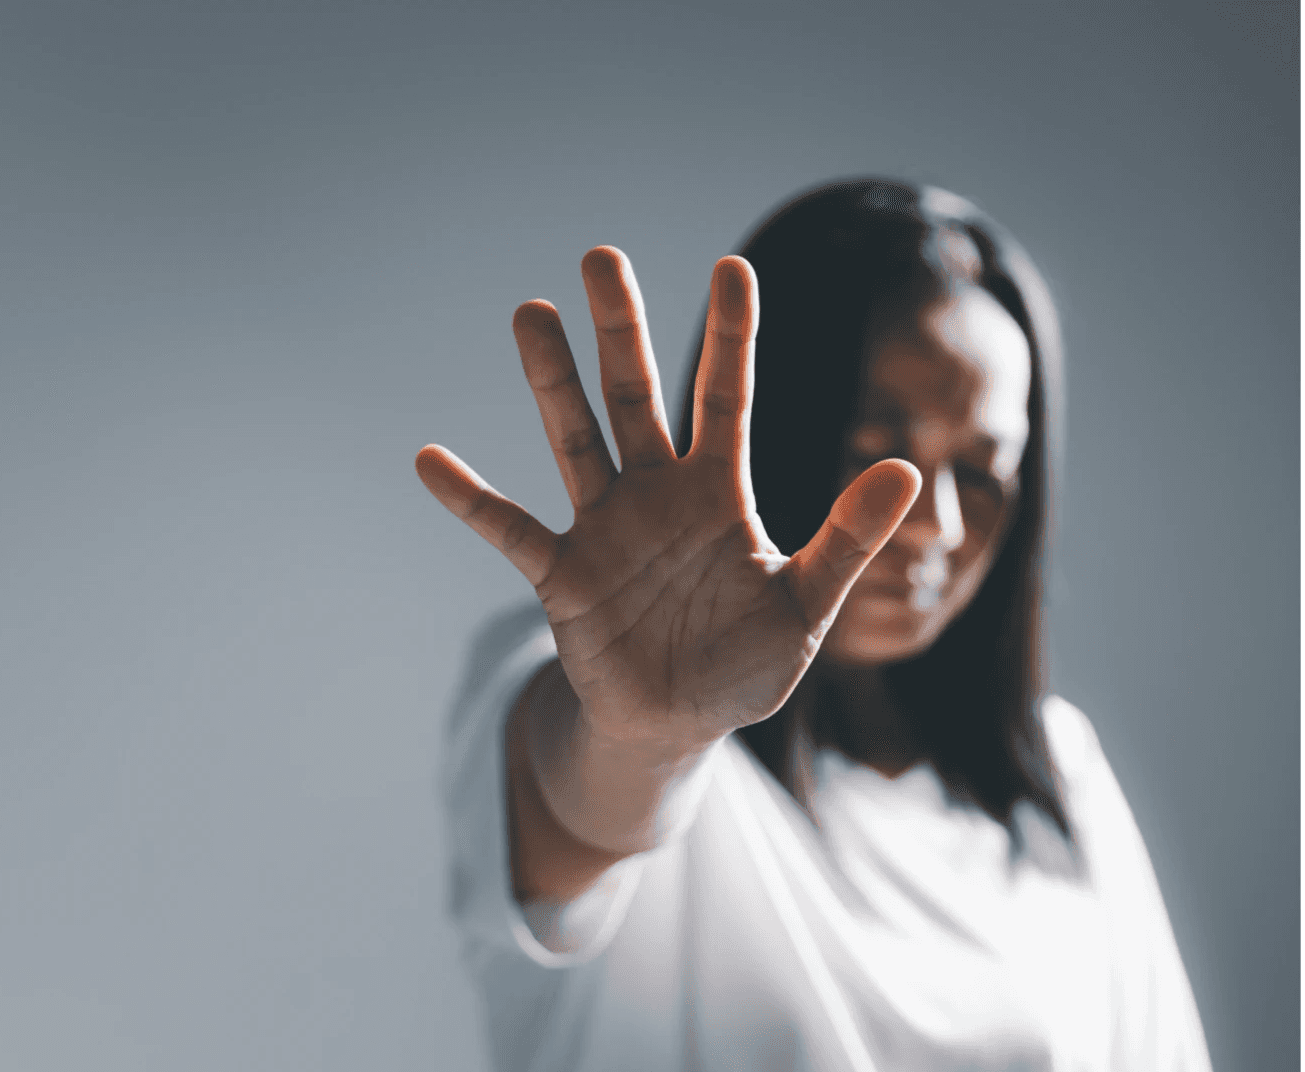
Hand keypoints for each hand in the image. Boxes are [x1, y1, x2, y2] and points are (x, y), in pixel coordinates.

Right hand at [419, 247, 918, 754]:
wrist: (678, 726)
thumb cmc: (744, 661)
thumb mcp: (807, 604)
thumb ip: (849, 539)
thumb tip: (907, 469)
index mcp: (718, 492)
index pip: (724, 397)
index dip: (730, 336)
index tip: (732, 268)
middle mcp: (655, 493)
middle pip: (635, 396)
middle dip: (620, 330)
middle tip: (602, 257)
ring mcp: (603, 529)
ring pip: (575, 439)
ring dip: (552, 381)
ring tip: (531, 312)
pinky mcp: (562, 576)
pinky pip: (509, 530)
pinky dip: (471, 499)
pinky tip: (430, 460)